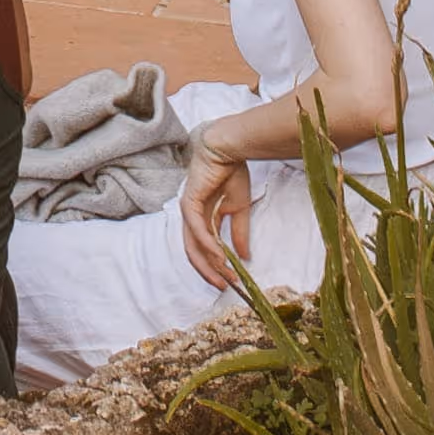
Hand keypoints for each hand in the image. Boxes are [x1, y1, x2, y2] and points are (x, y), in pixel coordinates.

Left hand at [178, 141, 257, 293]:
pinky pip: (196, 229)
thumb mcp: (239, 209)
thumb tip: (245, 257)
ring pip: (194, 244)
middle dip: (209, 271)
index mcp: (203, 217)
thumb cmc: (231, 173)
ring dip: (209, 262)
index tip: (231, 281)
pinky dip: (207, 245)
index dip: (216, 266)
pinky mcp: (189, 202)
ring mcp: (189, 210)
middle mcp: (193, 217)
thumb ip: (239, 232)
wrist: (228, 149)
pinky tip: (219, 256)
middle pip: (195, 251)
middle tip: (225, 286)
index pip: (205, 248)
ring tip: (224, 276)